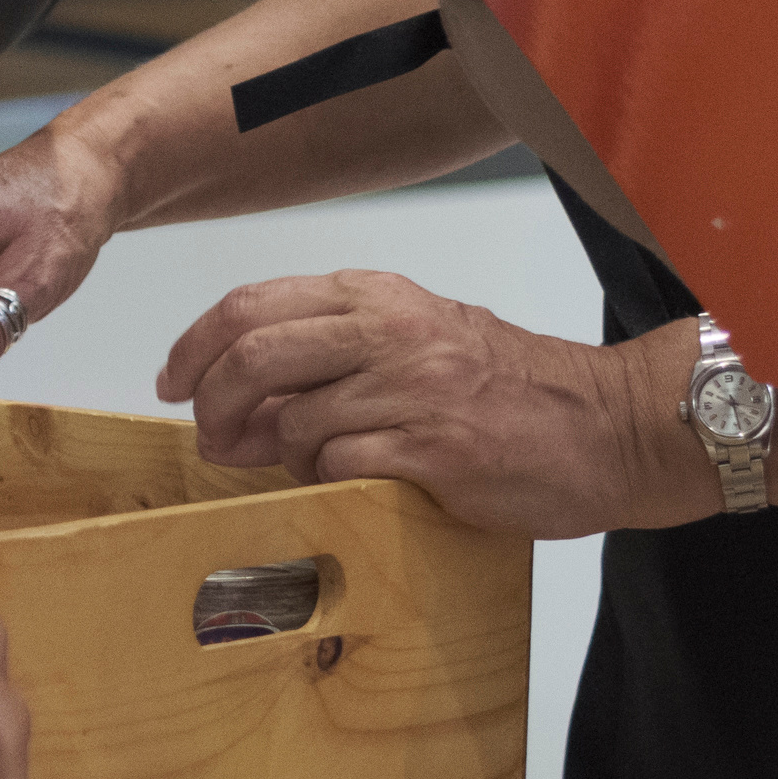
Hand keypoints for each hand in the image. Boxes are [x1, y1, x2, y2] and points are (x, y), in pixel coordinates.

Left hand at [161, 267, 672, 521]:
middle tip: (211, 438)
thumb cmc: (511, 388)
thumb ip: (333, 355)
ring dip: (274, 454)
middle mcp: (389, 333)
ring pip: (289, 419)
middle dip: (212, 404)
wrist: (604, 426)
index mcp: (379, 296)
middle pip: (252, 356)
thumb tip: (242, 396)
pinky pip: (336, 466)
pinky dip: (323, 481)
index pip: (251, 305)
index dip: (194, 347)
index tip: (173, 382)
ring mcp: (410, 390)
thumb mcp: (418, 341)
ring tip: (297, 466)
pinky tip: (347, 481)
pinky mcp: (431, 450)